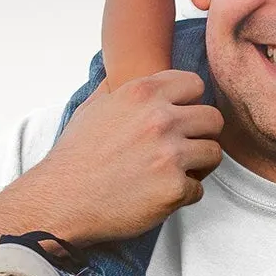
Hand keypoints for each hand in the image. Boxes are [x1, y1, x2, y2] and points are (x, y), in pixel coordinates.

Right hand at [11, 70, 222, 246]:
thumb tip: (124, 74)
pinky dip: (182, 195)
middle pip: (213, 119)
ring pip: (213, 153)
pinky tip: (158, 196)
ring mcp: (170, 154)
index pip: (195, 84)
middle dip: (201, 134)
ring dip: (198, 166)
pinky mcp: (174, 188)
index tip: (179, 118)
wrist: (61, 200)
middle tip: (183, 149)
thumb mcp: (92, 108)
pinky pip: (198, 189)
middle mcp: (159, 119)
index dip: (190, 103)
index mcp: (142, 93)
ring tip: (173, 173)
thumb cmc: (75, 157)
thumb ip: (118, 89)